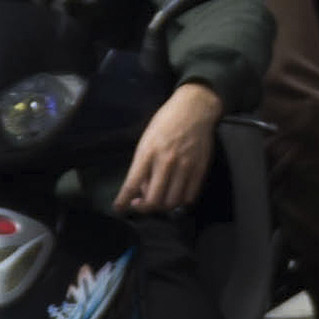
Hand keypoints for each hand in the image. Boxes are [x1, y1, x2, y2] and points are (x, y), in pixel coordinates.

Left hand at [116, 79, 224, 212]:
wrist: (194, 109)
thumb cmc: (165, 122)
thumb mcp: (147, 140)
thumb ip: (143, 165)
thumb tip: (143, 189)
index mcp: (148, 152)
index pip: (132, 184)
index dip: (123, 201)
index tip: (119, 209)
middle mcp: (166, 162)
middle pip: (154, 200)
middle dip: (144, 207)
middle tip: (140, 204)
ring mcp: (185, 167)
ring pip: (172, 202)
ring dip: (162, 207)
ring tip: (158, 200)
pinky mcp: (200, 169)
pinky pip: (189, 196)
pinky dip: (180, 202)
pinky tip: (175, 195)